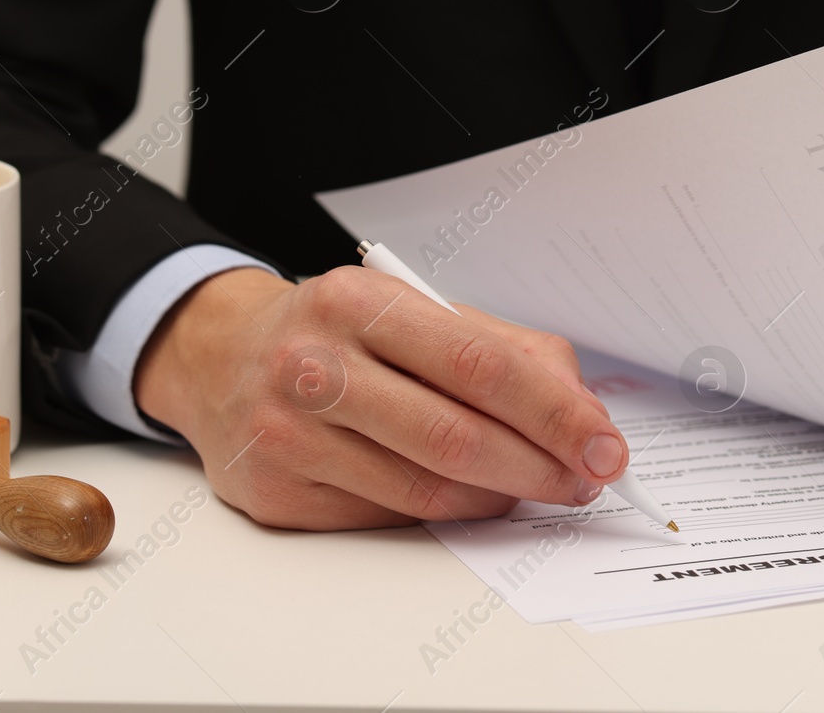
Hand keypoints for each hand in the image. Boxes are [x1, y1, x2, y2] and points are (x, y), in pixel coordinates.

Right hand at [133, 265, 626, 529]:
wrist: (220, 356)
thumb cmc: (338, 334)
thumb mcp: (412, 310)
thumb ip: (503, 349)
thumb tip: (580, 411)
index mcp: (358, 303)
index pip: (481, 364)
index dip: (556, 412)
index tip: (604, 445)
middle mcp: (314, 366)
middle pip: (457, 438)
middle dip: (540, 467)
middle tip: (585, 480)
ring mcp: (289, 435)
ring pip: (426, 492)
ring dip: (499, 498)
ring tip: (532, 487)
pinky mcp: (277, 495)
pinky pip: (387, 520)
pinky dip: (443, 516)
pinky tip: (463, 497)